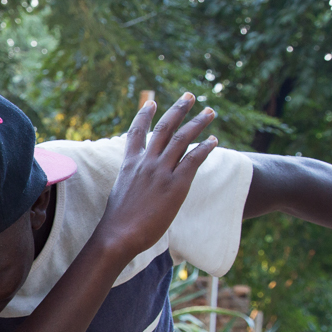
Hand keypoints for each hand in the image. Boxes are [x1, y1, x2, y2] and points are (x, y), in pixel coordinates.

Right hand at [95, 93, 219, 260]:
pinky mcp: (175, 184)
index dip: (144, 115)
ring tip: (209, 112)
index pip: (136, 133)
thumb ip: (130, 180)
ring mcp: (160, 172)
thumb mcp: (120, 192)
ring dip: (197, 123)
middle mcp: (145, 163)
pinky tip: (214, 140)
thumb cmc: (117, 221)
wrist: (118, 235)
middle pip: (163, 129)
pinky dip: (205, 147)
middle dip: (177, 110)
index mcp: (129, 164)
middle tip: (189, 96)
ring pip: (181, 139)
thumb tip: (134, 183)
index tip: (151, 102)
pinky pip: (194, 158)